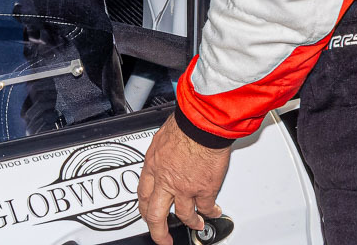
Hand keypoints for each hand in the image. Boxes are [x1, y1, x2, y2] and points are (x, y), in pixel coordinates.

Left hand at [138, 115, 229, 244]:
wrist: (202, 124)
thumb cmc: (185, 123)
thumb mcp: (162, 136)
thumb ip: (163, 152)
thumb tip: (166, 154)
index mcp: (153, 166)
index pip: (143, 194)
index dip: (145, 208)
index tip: (147, 215)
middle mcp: (165, 180)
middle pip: (156, 215)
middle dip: (158, 231)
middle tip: (162, 239)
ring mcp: (184, 188)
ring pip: (183, 215)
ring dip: (190, 222)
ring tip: (195, 224)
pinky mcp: (204, 189)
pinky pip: (206, 208)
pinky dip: (211, 212)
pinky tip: (213, 212)